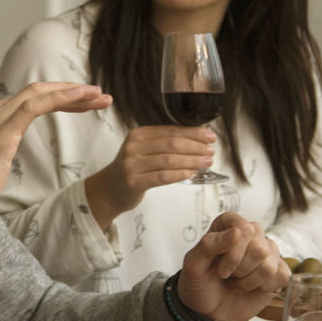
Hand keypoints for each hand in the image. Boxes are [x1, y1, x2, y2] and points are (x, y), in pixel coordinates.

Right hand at [0, 82, 111, 233]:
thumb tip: (10, 148)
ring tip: (100, 97)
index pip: (28, 99)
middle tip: (100, 96)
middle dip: (71, 91)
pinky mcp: (1, 131)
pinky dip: (61, 98)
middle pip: (36, 91)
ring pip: (39, 94)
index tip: (84, 103)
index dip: (59, 98)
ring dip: (73, 93)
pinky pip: (36, 106)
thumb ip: (0, 148)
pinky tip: (82, 97)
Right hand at [84, 126, 214, 228]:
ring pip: (169, 160)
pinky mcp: (134, 181)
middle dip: (195, 146)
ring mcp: (132, 164)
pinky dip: (180, 174)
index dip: (192, 133)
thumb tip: (197, 141)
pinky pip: (162, 177)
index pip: (170, 131)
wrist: (109, 189)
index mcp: (137, 134)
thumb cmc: (133, 169)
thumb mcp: (143, 151)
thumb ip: (163, 144)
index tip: (210, 136)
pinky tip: (192, 173)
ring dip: (192, 161)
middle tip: (211, 151)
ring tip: (207, 162)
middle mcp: (133, 146)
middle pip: (171, 144)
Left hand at [177, 213, 289, 320]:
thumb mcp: (194, 264)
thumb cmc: (200, 283)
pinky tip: (251, 288)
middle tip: (227, 275)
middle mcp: (250, 235)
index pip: (243, 227)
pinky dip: (264, 287)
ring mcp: (266, 253)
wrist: (209, 310)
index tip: (220, 268)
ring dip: (250, 280)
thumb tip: (237, 231)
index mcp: (227, 225)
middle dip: (240, 268)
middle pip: (259, 246)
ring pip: (270, 262)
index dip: (234, 251)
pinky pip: (282, 275)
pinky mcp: (278, 271)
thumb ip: (210, 244)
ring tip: (236, 282)